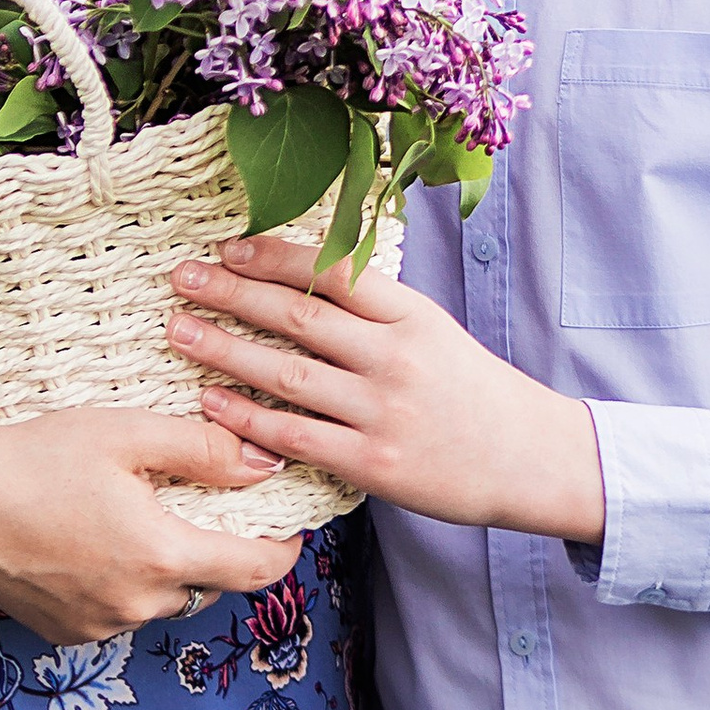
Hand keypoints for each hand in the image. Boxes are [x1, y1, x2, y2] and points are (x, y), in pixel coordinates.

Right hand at [0, 348, 299, 644]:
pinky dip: (124, 585)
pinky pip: (117, 613)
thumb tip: (265, 466)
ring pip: (162, 602)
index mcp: (163, 556)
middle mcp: (138, 605)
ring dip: (168, 569)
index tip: (292, 529)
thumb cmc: (39, 455)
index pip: (253, 569)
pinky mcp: (64, 633)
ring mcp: (98, 626)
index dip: (282, 550)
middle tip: (212, 509)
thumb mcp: (129, 435)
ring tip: (149, 521)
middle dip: (219, 552)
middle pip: (208, 585)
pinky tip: (99, 543)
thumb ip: (204, 450)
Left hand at [167, 238, 606, 542]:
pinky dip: (247, 418)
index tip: (227, 246)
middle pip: (298, 315)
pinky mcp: (374, 463)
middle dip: (231, 292)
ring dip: (225, 350)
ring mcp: (384, 410)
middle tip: (182, 277)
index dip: (274, 255)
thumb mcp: (433, 331)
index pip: (333, 270)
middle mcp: (395, 356)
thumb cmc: (474, 390)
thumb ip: (375, 309)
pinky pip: (296, 435)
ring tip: (179, 330)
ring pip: (287, 373)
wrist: (530, 459)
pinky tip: (211, 402)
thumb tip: (303, 277)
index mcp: (412, 314)